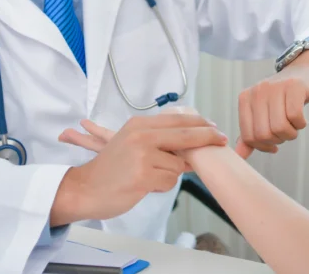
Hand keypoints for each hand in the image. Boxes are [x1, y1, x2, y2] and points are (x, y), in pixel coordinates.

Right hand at [51, 113, 226, 225]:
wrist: (86, 188)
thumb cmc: (111, 169)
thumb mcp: (132, 143)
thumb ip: (159, 141)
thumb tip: (191, 144)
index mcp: (139, 125)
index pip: (178, 120)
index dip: (200, 124)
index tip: (215, 128)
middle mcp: (141, 136)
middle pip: (186, 135)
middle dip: (207, 137)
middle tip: (222, 139)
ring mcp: (142, 156)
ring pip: (178, 165)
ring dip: (170, 174)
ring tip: (148, 176)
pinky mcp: (143, 176)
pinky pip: (169, 181)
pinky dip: (162, 186)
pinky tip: (144, 185)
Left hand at [236, 49, 308, 158]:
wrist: (304, 72)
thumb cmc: (282, 98)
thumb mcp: (262, 113)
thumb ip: (250, 134)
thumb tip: (238, 155)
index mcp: (245, 99)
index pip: (249, 137)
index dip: (263, 146)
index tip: (274, 143)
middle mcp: (257, 91)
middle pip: (264, 134)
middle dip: (278, 140)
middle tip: (286, 132)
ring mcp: (275, 87)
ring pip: (279, 127)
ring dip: (291, 133)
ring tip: (294, 125)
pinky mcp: (294, 86)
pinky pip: (295, 116)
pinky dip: (301, 124)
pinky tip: (301, 119)